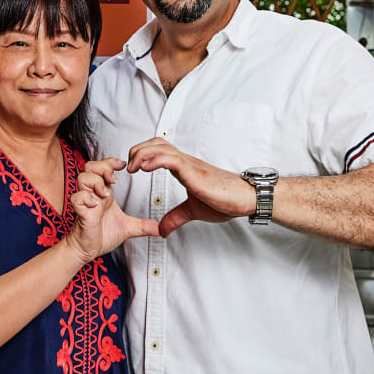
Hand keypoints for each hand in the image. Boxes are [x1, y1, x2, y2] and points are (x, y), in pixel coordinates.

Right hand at [66, 158, 159, 264]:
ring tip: (105, 194)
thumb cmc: (102, 236)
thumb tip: (159, 228)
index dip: (112, 162)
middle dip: (103, 167)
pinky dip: (86, 198)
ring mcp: (86, 202)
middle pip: (90, 166)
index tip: (124, 166)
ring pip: (82, 177)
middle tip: (113, 179)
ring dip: (96, 182)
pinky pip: (77, 198)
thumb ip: (143, 225)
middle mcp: (94, 194)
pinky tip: (96, 206)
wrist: (87, 250)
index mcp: (105, 193)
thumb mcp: (128, 228)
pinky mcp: (80, 212)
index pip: (103, 167)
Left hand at [127, 138, 256, 236]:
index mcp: (184, 168)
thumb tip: (162, 230)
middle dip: (138, 150)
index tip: (132, 169)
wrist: (245, 199)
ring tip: (132, 167)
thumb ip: (176, 217)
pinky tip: (144, 168)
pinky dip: (154, 160)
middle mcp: (185, 162)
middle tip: (128, 167)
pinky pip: (170, 159)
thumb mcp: (193, 211)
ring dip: (141, 154)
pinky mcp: (194, 171)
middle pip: (156, 143)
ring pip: (160, 147)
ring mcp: (189, 164)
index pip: (159, 150)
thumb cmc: (225, 200)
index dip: (143, 154)